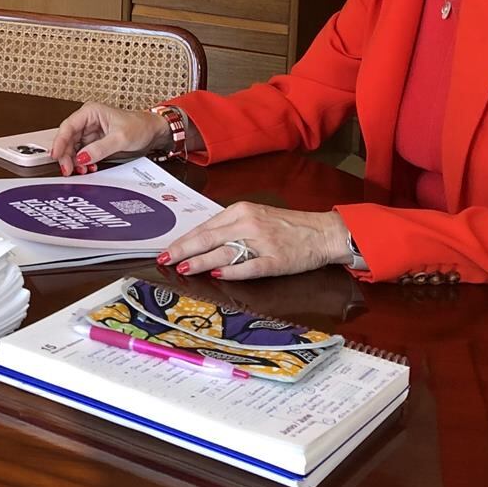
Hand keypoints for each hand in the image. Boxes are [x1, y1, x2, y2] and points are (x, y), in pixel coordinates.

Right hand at [49, 101, 167, 174]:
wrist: (153, 132)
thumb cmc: (139, 126)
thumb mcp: (120, 138)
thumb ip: (99, 148)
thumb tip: (81, 158)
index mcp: (90, 112)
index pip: (68, 127)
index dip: (59, 142)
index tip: (56, 156)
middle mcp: (87, 121)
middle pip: (68, 139)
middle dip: (66, 156)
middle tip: (68, 169)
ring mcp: (90, 133)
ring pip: (73, 148)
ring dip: (74, 161)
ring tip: (80, 171)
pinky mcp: (94, 143)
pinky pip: (82, 154)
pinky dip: (82, 163)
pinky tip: (88, 169)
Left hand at [160, 203, 350, 281]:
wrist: (322, 232)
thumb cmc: (286, 226)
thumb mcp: (254, 217)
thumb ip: (229, 227)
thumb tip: (200, 241)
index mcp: (240, 211)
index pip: (204, 227)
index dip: (183, 241)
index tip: (166, 251)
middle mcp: (248, 223)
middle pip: (208, 238)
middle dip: (183, 251)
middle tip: (165, 261)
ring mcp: (262, 242)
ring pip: (224, 252)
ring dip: (201, 262)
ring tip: (184, 269)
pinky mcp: (276, 260)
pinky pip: (250, 267)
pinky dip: (232, 271)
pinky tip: (218, 275)